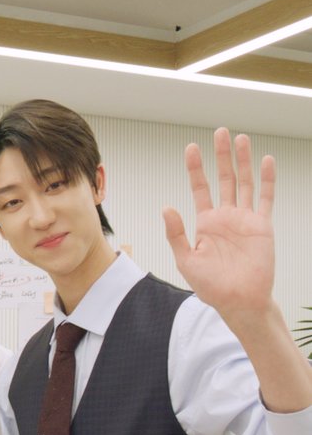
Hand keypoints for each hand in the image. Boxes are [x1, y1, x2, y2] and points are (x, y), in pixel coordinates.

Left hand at [163, 129, 275, 324]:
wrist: (240, 301)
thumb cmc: (212, 287)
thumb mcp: (187, 260)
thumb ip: (176, 234)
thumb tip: (166, 207)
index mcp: (206, 223)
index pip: (200, 188)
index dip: (195, 168)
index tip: (191, 148)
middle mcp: (225, 217)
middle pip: (224, 178)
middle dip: (221, 156)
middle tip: (220, 132)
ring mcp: (245, 219)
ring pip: (244, 182)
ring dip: (244, 161)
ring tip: (241, 138)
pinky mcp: (262, 225)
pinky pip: (266, 198)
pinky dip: (267, 179)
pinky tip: (266, 160)